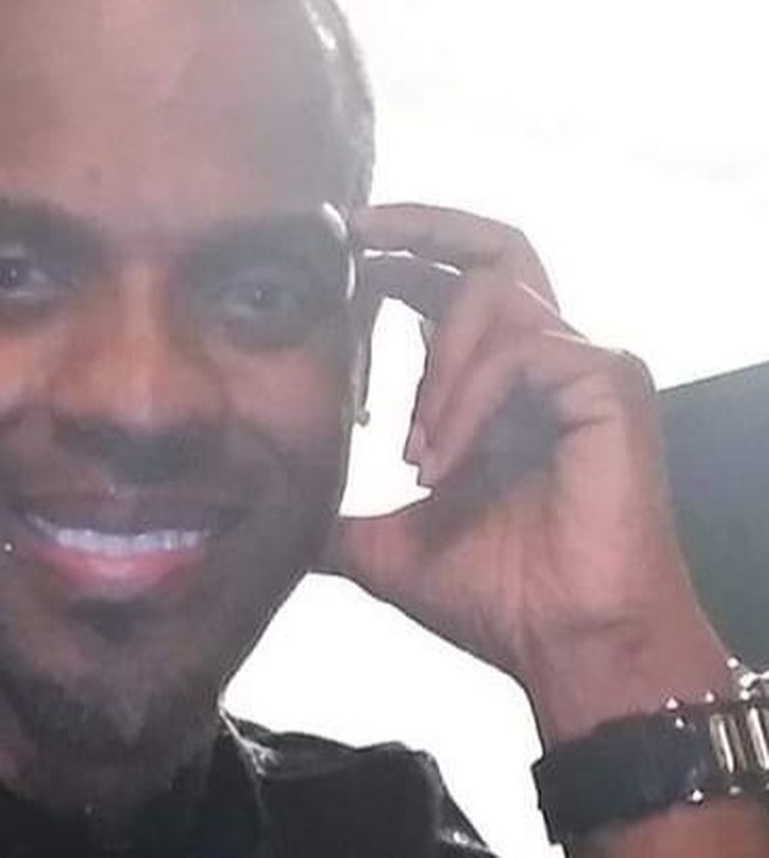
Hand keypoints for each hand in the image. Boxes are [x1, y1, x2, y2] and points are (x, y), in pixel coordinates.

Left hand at [326, 203, 730, 742]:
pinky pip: (519, 351)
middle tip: (350, 231)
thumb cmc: (495, 596)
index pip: (446, 288)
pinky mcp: (608, 383)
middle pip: (491, 247)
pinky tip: (440, 461)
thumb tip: (265, 518)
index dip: (391, 260)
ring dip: (433, 370)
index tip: (329, 253)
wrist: (564, 647)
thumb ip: (335, 513)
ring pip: (492, 296)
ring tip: (412, 450)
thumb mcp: (387, 543)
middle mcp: (543, 360)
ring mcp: (582, 365)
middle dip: (418, 226)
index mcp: (496, 385)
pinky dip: (464, 400)